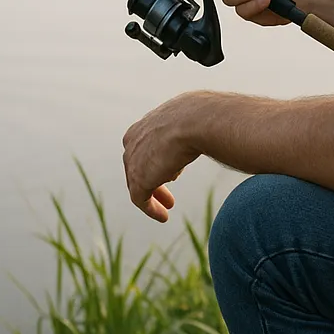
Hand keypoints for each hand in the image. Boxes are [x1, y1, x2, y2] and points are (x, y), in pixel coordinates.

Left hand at [122, 93, 203, 221]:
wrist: (194, 121)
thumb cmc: (197, 117)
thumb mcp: (187, 121)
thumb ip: (186, 130)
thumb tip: (201, 133)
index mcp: (141, 127)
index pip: (143, 149)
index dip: (155, 163)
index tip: (171, 175)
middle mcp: (132, 143)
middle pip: (138, 167)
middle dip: (153, 181)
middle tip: (168, 195)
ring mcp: (132, 161)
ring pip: (138, 184)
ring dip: (153, 197)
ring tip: (168, 207)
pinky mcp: (138, 180)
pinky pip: (141, 199)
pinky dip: (151, 209)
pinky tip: (164, 216)